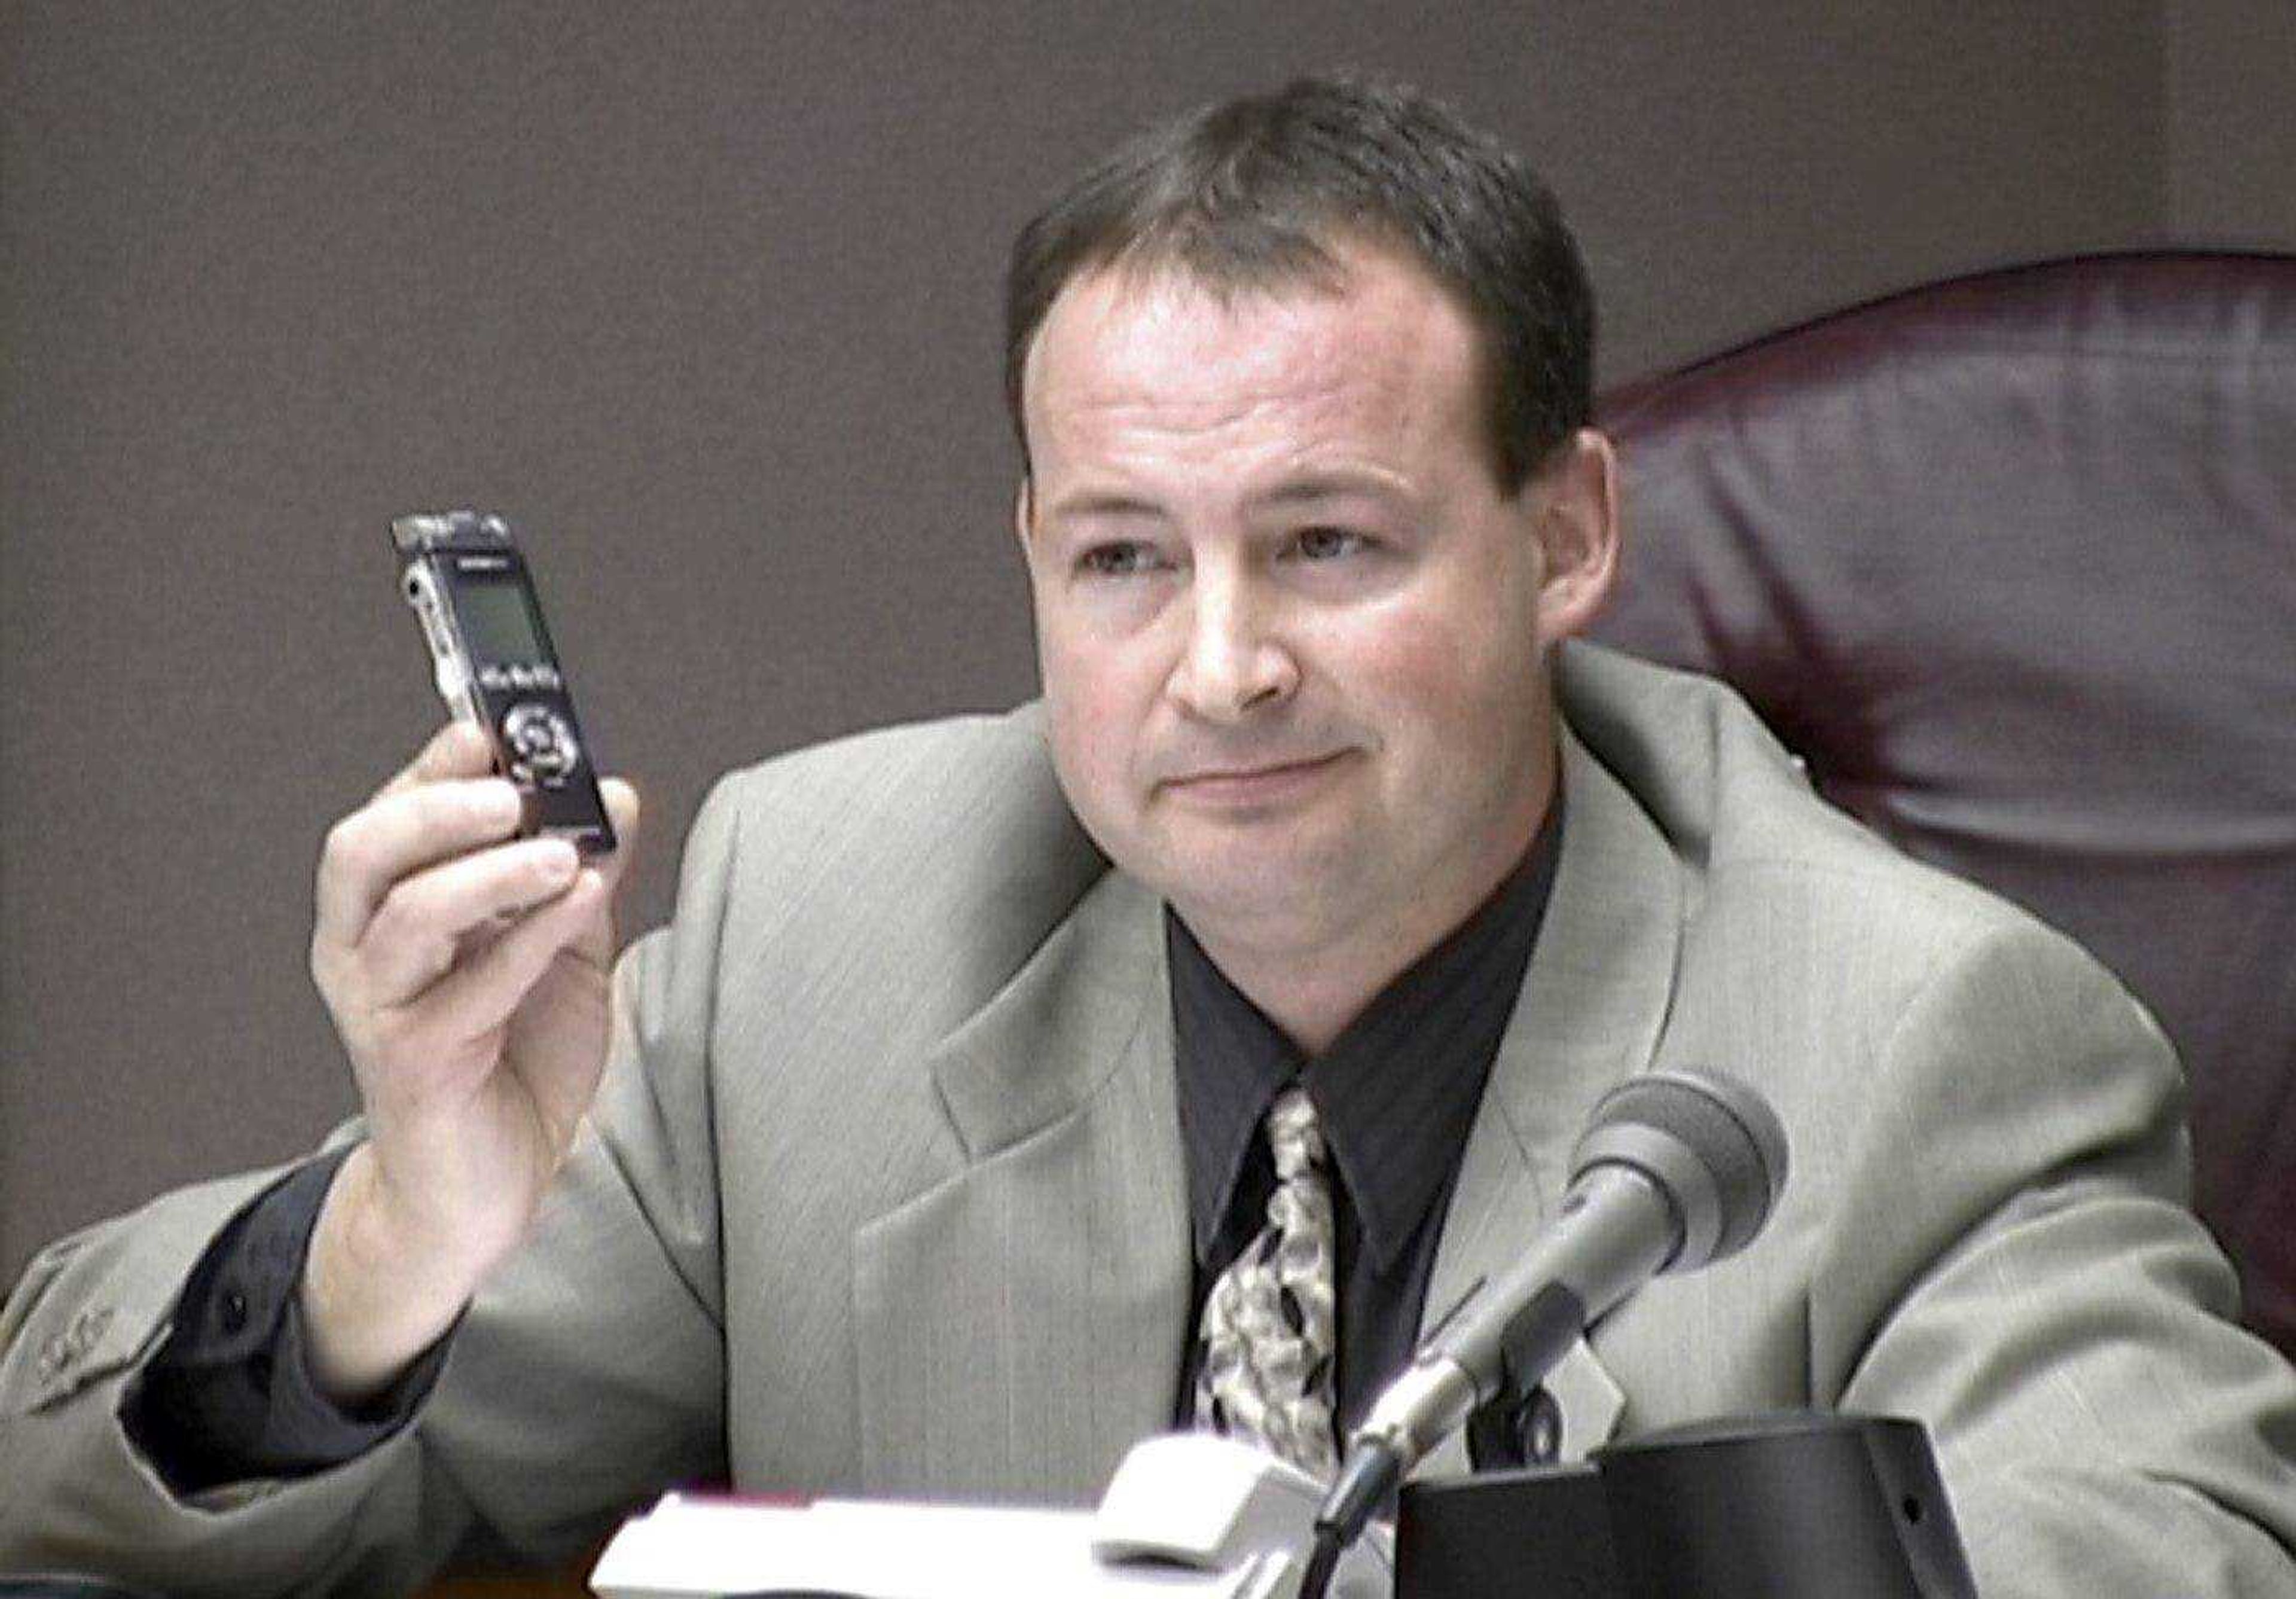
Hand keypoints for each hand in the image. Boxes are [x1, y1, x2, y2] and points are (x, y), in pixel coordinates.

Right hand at [299, 722, 638, 1399]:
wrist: (490, 1187)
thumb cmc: (517, 1061)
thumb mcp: (566, 951)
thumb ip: (582, 876)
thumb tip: (618, 795)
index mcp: (389, 910)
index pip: (392, 815)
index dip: (433, 765)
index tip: (488, 724)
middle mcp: (365, 952)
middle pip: (363, 853)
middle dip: (432, 805)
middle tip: (509, 785)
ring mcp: (381, 1010)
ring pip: (404, 917)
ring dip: (486, 871)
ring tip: (559, 849)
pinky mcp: (415, 1067)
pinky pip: (467, 992)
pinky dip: (527, 939)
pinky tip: (580, 899)